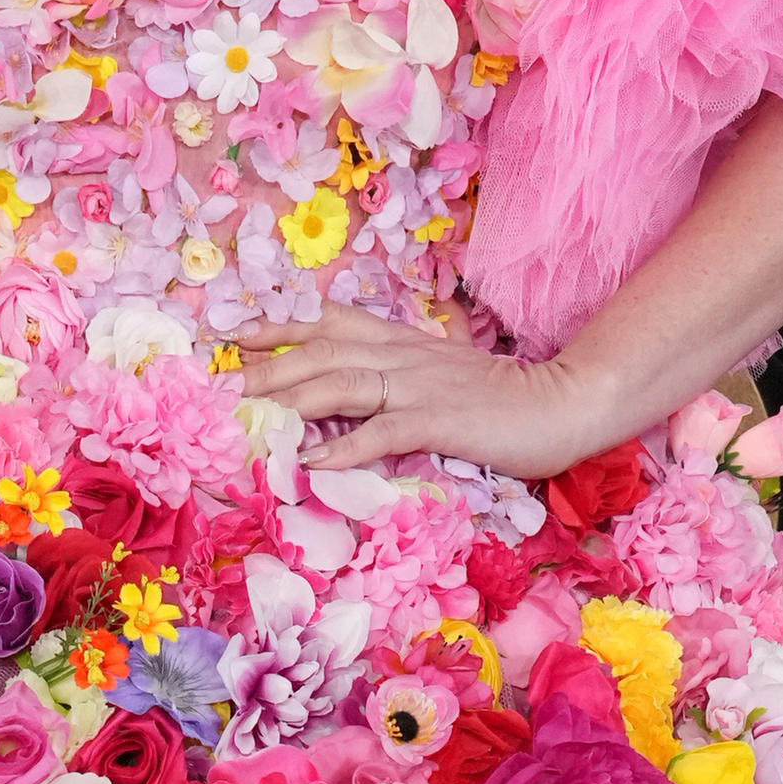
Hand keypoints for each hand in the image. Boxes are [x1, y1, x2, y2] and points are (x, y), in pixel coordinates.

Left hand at [252, 312, 605, 481]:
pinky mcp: (439, 421)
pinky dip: (342, 446)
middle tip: (219, 379)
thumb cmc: (504, 398)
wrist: (563, 403)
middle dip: (266, 362)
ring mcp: (420, 386)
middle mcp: (403, 356)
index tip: (234, 333)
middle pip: (321, 349)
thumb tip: (357, 398)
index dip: (279, 325)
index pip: (330, 322)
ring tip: (248, 412)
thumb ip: (401, 380)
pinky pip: (381, 431)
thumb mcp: (443, 377)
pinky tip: (311, 461)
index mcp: (402, 343)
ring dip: (289, 396)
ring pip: (341, 381)